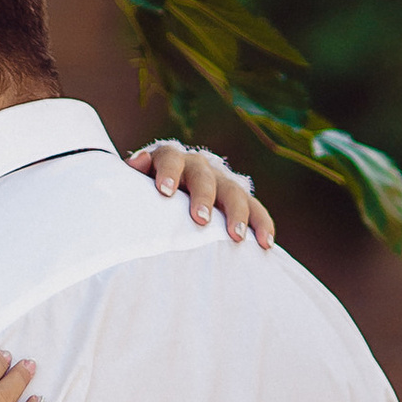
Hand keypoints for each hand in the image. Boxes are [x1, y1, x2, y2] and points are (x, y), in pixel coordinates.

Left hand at [129, 141, 274, 246]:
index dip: (168, 172)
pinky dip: (262, 225)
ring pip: (234, 192)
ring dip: (237, 213)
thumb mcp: (137, 181)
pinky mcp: (241, 200)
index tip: (164, 191)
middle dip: (203, 197)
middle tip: (199, 219)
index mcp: (172, 159)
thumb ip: (135, 173)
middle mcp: (199, 166)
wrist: (171, 192)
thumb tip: (138, 160)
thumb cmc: (149, 191)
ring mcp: (222, 181)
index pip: (170, 158)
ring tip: (236, 237)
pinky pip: (256, 210)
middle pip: (204, 177)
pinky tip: (266, 243)